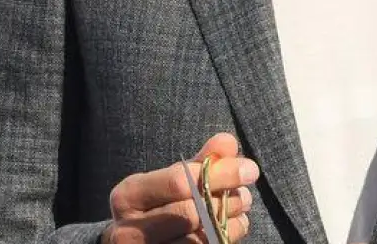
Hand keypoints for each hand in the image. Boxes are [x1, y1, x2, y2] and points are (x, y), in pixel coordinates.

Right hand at [104, 132, 256, 243]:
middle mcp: (130, 230)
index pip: (178, 183)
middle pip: (190, 214)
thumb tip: (228, 143)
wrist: (134, 241)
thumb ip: (200, 161)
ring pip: (199, 239)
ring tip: (241, 207)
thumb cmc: (157, 204)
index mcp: (128, 196)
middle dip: (225, 201)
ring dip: (229, 221)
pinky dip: (227, 236)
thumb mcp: (170, 178)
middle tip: (246, 194)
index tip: (248, 169)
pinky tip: (234, 225)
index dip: (218, 174)